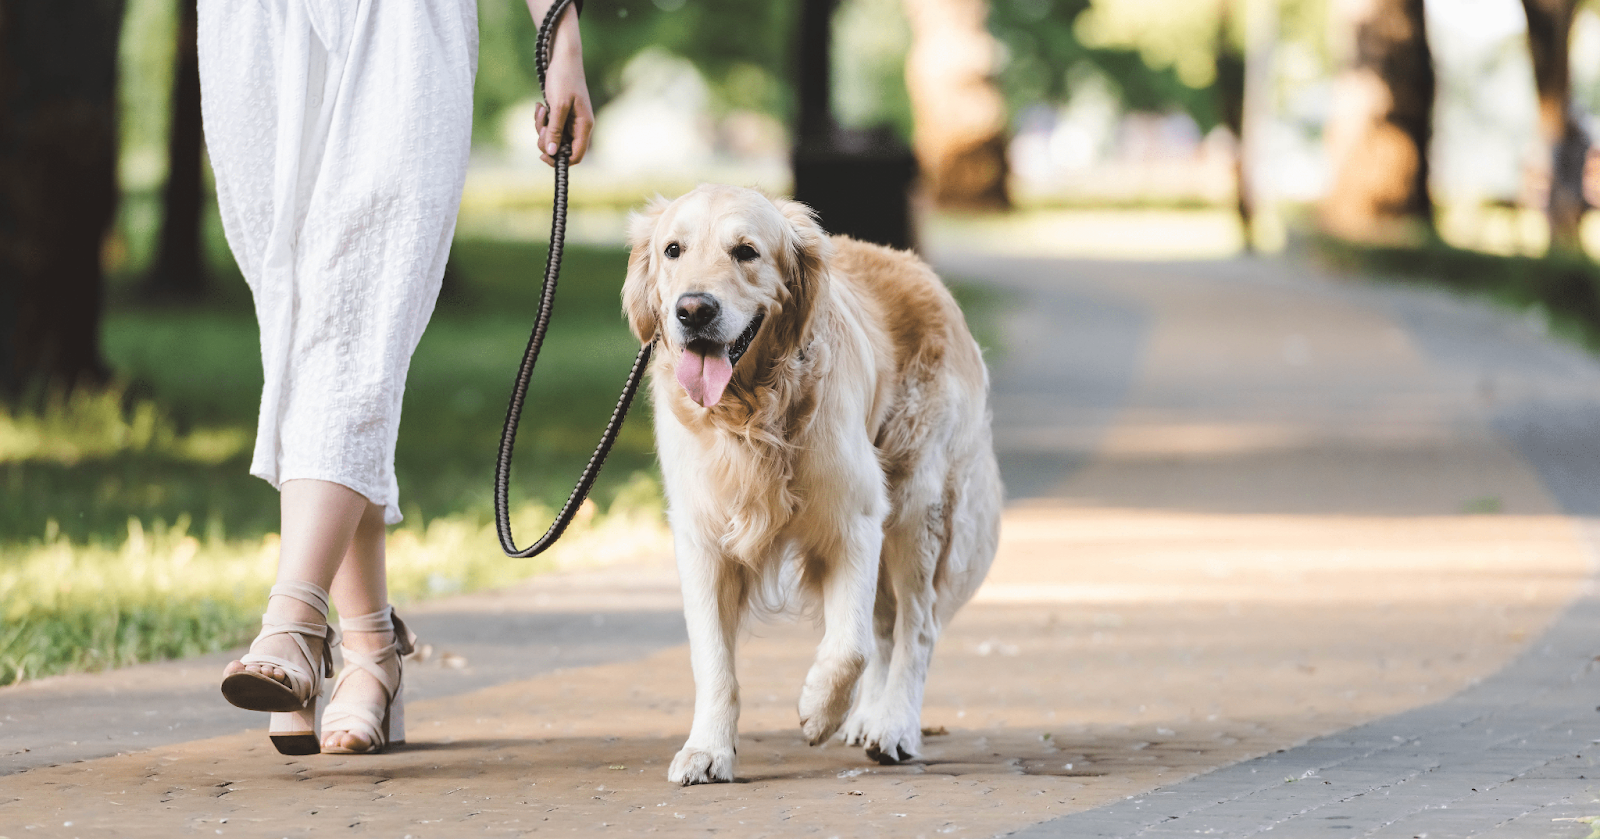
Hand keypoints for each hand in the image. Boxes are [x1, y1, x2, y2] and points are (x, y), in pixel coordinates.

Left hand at [528, 0, 592, 165]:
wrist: (563, 58)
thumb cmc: (564, 79)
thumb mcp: (558, 106)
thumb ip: (555, 130)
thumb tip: (552, 153)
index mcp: (585, 126)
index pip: (576, 156)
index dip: (560, 160)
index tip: (543, 156)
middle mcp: (579, 127)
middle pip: (562, 148)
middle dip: (547, 139)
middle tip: (542, 123)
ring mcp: (570, 121)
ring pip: (554, 138)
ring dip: (542, 127)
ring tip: (540, 109)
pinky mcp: (562, 115)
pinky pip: (550, 127)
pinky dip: (542, 120)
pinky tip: (540, 105)